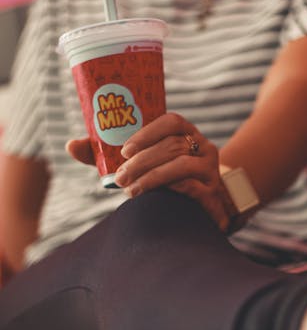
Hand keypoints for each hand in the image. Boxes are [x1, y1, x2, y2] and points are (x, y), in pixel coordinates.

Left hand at [115, 112, 229, 230]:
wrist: (203, 207)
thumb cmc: (165, 180)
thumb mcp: (141, 165)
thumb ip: (107, 157)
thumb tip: (71, 145)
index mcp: (186, 134)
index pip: (172, 122)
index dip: (148, 133)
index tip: (124, 150)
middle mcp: (203, 147)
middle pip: (172, 146)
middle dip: (142, 162)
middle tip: (120, 177)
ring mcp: (210, 169)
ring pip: (182, 165)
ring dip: (152, 176)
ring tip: (130, 190)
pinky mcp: (213, 192)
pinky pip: (192, 187)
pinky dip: (171, 189)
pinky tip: (155, 197)